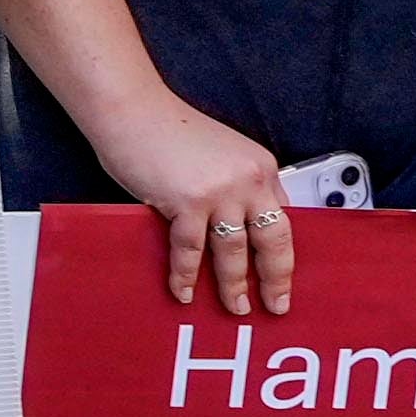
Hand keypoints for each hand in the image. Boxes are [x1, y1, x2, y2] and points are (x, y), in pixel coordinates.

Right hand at [98, 98, 298, 315]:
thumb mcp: (217, 154)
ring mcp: (220, 192)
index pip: (283, 217)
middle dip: (276, 278)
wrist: (132, 110)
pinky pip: (191, 251)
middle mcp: (248, 179)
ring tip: (235, 307)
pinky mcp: (188, 202)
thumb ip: (232, 185)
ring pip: (234, 252)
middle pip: (274, 240)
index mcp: (260, 166)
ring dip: (234, 285)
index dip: (283, 250)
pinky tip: (184, 291)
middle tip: (276, 304)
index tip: (282, 273)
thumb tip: (232, 222)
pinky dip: (186, 276)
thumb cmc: (166, 129)